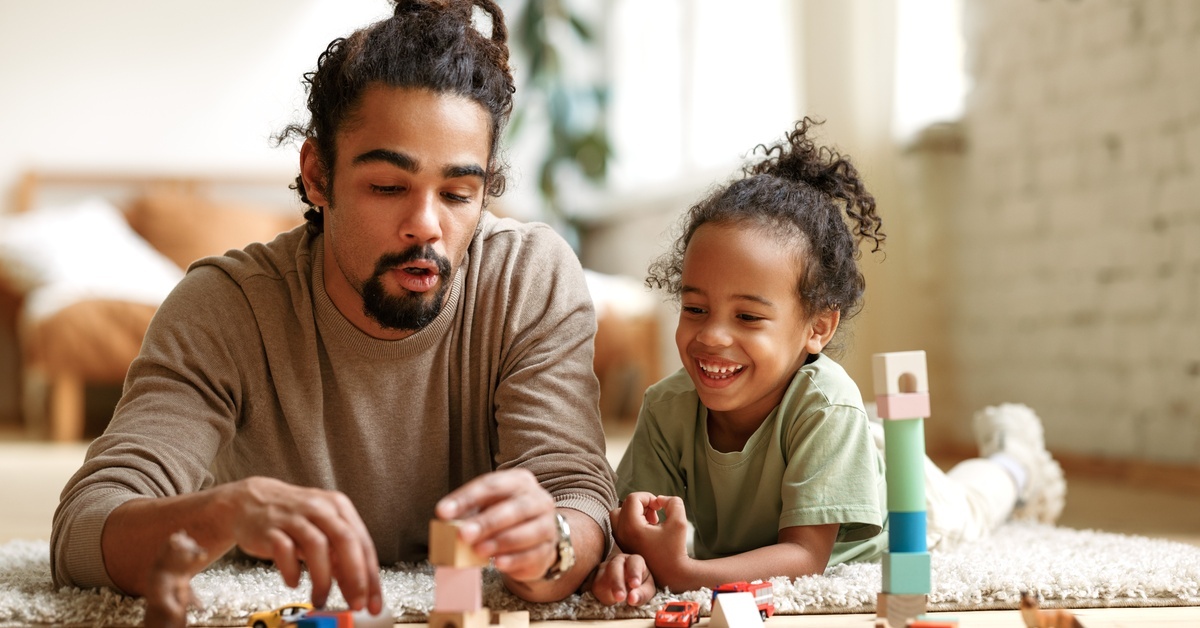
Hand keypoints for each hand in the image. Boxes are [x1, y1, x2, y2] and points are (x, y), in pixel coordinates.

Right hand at [225, 477, 382, 612]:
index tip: (374, 603)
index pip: (363, 543)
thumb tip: (357, 587)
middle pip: (346, 541)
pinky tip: (294, 582)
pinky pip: (284, 550)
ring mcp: (294, 517)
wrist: (250, 500)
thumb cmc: (293, 518)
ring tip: (320, 600)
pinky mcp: (269, 528)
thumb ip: (340, 555)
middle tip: (356, 604)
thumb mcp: (323, 529)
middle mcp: (319, 508)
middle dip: (355, 577)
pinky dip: (292, 570)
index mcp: (338, 507)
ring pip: (317, 546)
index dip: (371, 576)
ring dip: (322, 579)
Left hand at [435, 469, 557, 581]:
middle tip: (463, 534)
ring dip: (500, 542)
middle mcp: (538, 499)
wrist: (536, 535)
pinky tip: (497, 563)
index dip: (466, 498)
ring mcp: (547, 524)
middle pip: (514, 508)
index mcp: (519, 481)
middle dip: (487, 522)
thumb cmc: (505, 516)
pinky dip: (513, 560)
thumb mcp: (488, 507)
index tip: (443, 512)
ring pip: (527, 532)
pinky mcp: (547, 549)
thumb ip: (470, 512)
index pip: (492, 485)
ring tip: (478, 551)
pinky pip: (532, 554)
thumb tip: (447, 523)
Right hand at [591, 552, 655, 605]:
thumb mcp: (646, 591)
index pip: (634, 561)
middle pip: (614, 567)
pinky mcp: (595, 577)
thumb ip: (641, 594)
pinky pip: (593, 585)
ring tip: (613, 602)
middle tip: (621, 598)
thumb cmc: (640, 587)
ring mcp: (604, 568)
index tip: (635, 585)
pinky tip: (608, 601)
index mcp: (634, 561)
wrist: (627, 589)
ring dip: (606, 589)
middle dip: (617, 582)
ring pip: (601, 575)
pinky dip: (600, 594)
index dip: (634, 572)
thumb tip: (632, 599)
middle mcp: (618, 561)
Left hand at [610, 493, 689, 583]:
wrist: (672, 575)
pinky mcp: (623, 546)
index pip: (633, 498)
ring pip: (619, 516)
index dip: (649, 497)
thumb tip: (659, 500)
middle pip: (623, 505)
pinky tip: (649, 531)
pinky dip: (632, 523)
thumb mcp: (680, 521)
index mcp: (632, 527)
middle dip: (640, 505)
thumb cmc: (676, 549)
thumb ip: (673, 502)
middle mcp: (622, 534)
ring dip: (635, 513)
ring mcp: (620, 541)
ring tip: (651, 522)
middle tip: (655, 515)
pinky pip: (620, 526)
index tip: (660, 508)